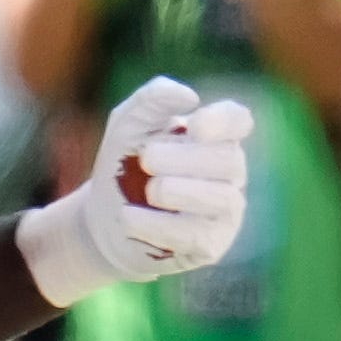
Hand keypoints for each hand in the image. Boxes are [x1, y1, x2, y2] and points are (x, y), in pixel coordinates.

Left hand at [17, 76, 254, 306]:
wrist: (102, 219)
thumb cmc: (124, 165)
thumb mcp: (128, 125)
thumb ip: (152, 101)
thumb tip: (188, 96)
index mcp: (214, 139)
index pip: (238, 122)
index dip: (224, 122)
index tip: (194, 126)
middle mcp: (228, 174)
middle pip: (229, 160)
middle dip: (185, 158)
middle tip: (146, 159)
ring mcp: (224, 211)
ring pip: (223, 198)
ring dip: (178, 191)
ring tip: (148, 190)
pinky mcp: (209, 245)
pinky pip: (195, 234)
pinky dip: (157, 224)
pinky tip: (128, 217)